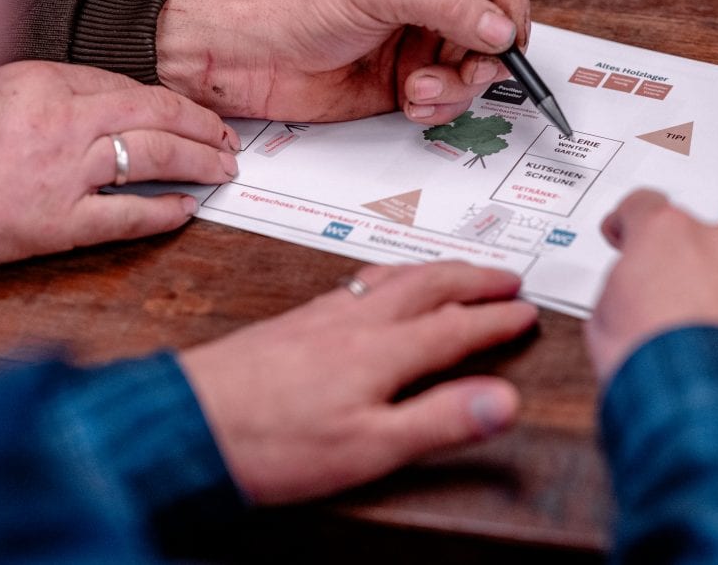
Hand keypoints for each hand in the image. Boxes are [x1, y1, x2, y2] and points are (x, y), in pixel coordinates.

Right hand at [0, 61, 239, 274]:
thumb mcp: (0, 92)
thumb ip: (56, 90)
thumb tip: (112, 99)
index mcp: (46, 82)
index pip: (133, 87)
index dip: (176, 102)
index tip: (198, 113)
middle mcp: (63, 121)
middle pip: (157, 115)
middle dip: (203, 127)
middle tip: (228, 140)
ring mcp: (64, 172)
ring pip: (154, 156)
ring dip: (198, 162)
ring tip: (222, 169)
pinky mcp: (58, 223)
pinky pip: (128, 215)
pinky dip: (164, 212)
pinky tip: (187, 208)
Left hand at [156, 0, 529, 125]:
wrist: (258, 63)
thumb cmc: (302, 10)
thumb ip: (447, 7)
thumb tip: (501, 29)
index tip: (505, 31)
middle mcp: (432, 3)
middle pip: (498, 29)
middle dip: (483, 57)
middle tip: (465, 69)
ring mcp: (423, 46)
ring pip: (477, 72)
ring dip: (455, 88)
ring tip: (416, 87)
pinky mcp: (410, 85)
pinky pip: (450, 102)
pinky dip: (437, 109)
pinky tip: (407, 101)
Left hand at [178, 261, 537, 504]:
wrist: (191, 420)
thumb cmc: (273, 443)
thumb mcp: (369, 448)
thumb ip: (439, 421)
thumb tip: (503, 401)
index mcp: (382, 352)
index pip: (456, 327)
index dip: (496, 320)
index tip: (526, 313)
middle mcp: (356, 322)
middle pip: (429, 285)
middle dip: (474, 277)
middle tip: (507, 276)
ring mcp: (324, 315)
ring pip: (394, 276)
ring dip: (435, 268)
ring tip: (456, 268)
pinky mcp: (297, 319)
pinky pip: (361, 279)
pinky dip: (392, 273)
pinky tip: (380, 285)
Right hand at [586, 190, 717, 382]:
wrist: (705, 410)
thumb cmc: (649, 360)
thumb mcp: (602, 316)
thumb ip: (622, 288)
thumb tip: (630, 295)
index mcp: (666, 233)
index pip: (644, 205)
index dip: (630, 223)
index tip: (624, 234)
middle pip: (697, 243)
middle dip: (681, 269)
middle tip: (660, 308)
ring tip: (698, 346)